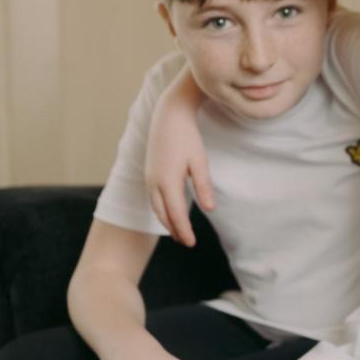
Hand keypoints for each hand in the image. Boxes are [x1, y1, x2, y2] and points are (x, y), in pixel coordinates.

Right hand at [144, 77, 213, 246]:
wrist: (168, 115)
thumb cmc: (187, 137)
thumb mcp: (199, 161)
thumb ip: (204, 186)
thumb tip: (210, 209)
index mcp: (168, 181)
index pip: (176, 214)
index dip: (184, 230)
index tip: (191, 243)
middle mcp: (154, 182)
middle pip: (163, 214)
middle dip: (174, 229)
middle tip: (186, 242)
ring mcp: (149, 177)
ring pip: (156, 207)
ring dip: (166, 220)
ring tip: (178, 231)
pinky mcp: (149, 172)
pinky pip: (154, 197)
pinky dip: (162, 209)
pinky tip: (170, 211)